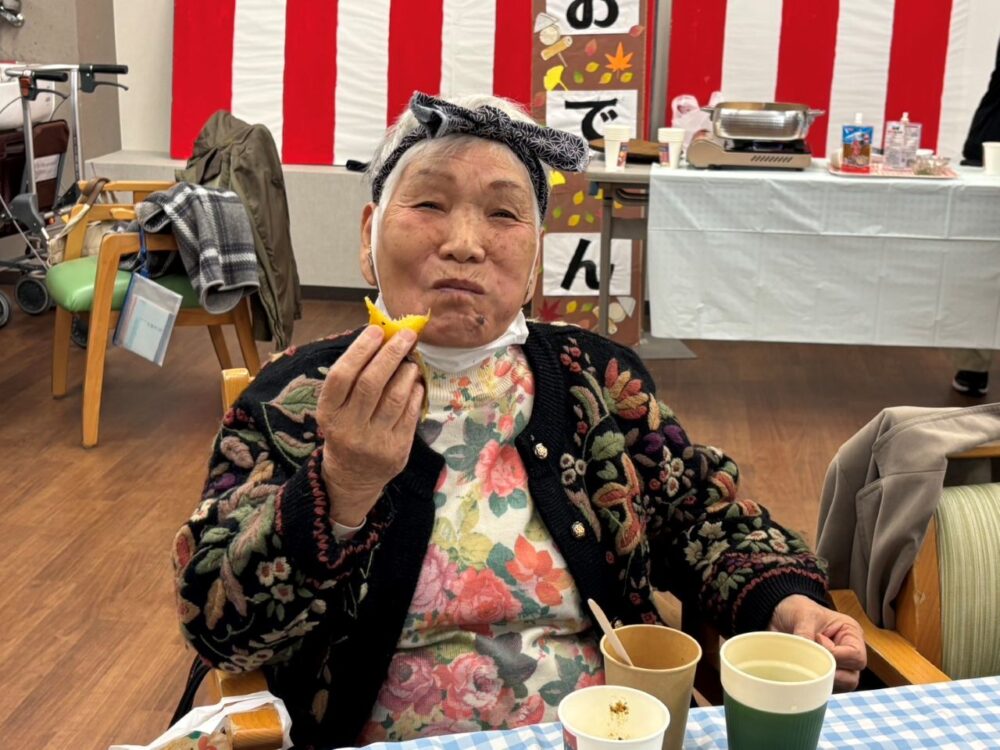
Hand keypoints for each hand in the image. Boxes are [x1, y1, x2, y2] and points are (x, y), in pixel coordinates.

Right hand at [317, 325, 424, 525]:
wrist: (352, 477)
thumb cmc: (345, 430)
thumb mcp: (336, 408)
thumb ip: (352, 378)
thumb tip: (380, 337)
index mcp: (328, 413)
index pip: (341, 376)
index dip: (359, 350)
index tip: (376, 331)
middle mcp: (348, 428)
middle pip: (371, 383)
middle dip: (391, 354)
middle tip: (406, 334)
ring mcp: (373, 441)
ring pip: (394, 397)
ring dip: (407, 372)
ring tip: (411, 361)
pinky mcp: (396, 450)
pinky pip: (410, 414)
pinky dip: (415, 393)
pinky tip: (416, 383)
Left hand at [768, 594, 866, 691]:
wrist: (778, 614)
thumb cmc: (797, 609)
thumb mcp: (804, 615)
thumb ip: (806, 634)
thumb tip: (805, 656)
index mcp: (850, 634)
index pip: (856, 656)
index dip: (837, 656)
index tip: (817, 643)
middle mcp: (848, 652)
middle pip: (852, 677)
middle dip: (830, 672)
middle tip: (811, 662)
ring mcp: (837, 666)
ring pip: (840, 686)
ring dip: (822, 680)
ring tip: (804, 665)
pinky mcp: (823, 674)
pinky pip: (824, 688)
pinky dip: (814, 685)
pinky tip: (801, 673)